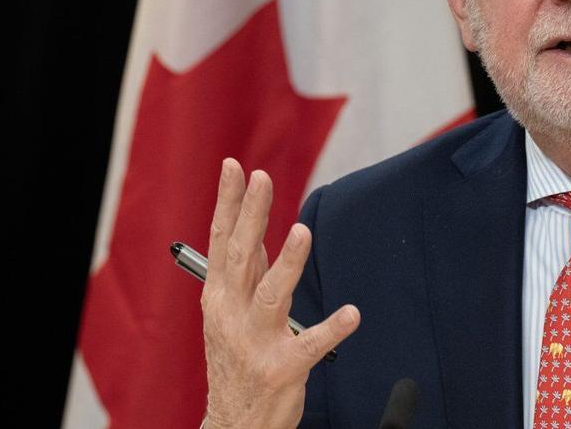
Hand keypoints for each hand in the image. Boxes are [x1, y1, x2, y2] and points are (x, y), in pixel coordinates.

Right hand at [200, 158, 359, 428]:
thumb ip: (245, 273)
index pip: (221, 241)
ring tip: (303, 232)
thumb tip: (253, 229)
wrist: (234, 420)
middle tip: (261, 178)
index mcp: (219, 297)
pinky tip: (351, 314)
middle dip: (251, 215)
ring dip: (288, 263)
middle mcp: (231, 315)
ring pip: (272, 295)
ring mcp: (255, 342)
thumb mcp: (230, 313)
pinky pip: (311, 344)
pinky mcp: (282, 367)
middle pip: (242, 257)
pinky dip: (332, 328)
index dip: (228, 203)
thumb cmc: (236, 359)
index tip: (234, 166)